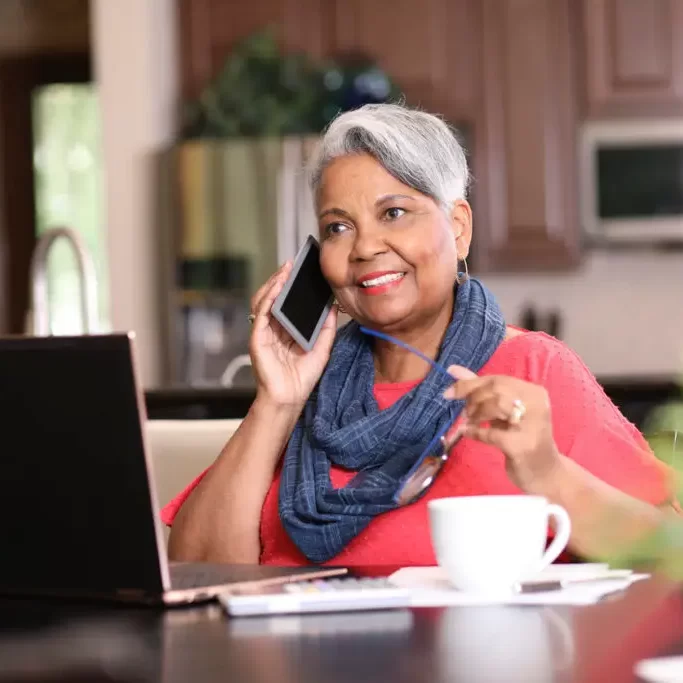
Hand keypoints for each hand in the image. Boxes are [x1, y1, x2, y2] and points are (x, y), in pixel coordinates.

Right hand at [249, 262, 337, 407]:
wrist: (290, 398)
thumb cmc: (302, 377)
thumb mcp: (322, 347)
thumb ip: (326, 326)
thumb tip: (333, 305)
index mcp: (285, 329)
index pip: (286, 301)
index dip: (291, 285)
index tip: (303, 269)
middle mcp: (272, 328)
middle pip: (273, 296)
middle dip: (281, 278)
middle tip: (292, 263)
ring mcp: (263, 332)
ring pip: (264, 300)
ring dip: (273, 283)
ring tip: (285, 270)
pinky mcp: (258, 338)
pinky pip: (261, 313)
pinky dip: (268, 297)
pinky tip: (277, 286)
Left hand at [444, 366, 560, 490]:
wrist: (545, 473)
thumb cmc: (521, 438)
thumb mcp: (503, 412)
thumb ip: (479, 389)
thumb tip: (452, 370)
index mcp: (533, 392)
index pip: (497, 380)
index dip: (469, 384)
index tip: (448, 393)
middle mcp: (537, 404)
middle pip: (497, 389)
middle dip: (474, 399)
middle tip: (466, 413)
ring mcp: (532, 425)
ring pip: (497, 405)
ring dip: (477, 414)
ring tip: (471, 422)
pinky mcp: (523, 445)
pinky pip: (492, 434)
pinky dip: (476, 432)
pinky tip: (469, 433)